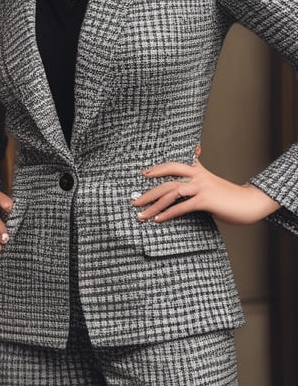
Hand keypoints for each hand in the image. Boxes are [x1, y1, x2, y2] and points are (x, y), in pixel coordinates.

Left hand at [134, 155, 279, 224]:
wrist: (251, 202)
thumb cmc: (229, 196)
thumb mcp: (210, 183)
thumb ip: (196, 181)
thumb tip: (181, 189)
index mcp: (197, 170)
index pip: (173, 165)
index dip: (158, 169)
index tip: (144, 173)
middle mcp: (197, 176)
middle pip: (167, 179)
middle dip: (148, 191)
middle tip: (134, 201)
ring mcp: (201, 187)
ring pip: (171, 193)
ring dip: (154, 205)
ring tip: (141, 214)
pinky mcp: (205, 200)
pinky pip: (182, 207)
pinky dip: (168, 213)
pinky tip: (158, 219)